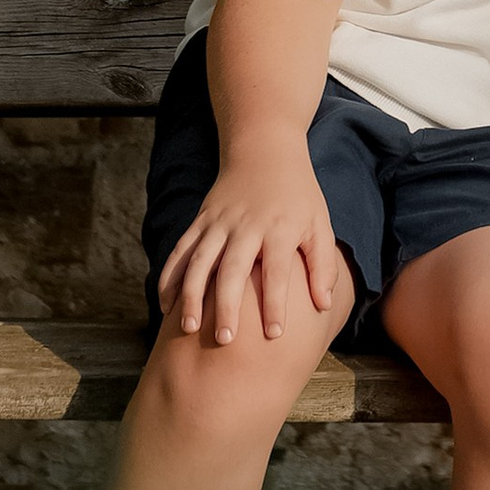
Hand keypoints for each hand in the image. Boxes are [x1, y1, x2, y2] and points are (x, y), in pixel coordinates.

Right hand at [157, 138, 347, 348]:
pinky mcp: (201, 220)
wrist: (264, 149)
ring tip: (188, 329)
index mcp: (280, 228)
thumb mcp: (320, 223)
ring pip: (200, 261)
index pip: (277, 271)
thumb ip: (323, 264)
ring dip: (191, 295)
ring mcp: (219, 222)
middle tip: (225, 340)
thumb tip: (324, 305)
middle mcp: (247, 225)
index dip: (275, 303)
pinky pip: (181, 251)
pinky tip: (166, 306)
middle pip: (233, 269)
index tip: (274, 335)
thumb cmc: (298, 195)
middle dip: (227, 305)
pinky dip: (170, 278)